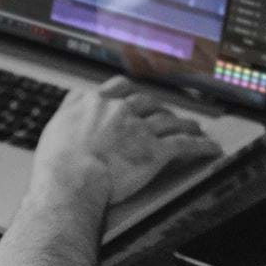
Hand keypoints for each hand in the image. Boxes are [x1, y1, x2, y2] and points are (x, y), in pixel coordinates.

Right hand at [35, 77, 219, 205]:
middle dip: (158, 109)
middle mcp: (120, 110)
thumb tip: (72, 105)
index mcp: (95, 102)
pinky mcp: (156, 150)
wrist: (71, 178)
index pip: (119, 87)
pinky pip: (184, 144)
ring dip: (184, 124)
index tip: (135, 96)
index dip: (131, 92)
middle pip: (147, 103)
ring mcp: (140, 129)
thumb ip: (69, 111)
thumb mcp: (56, 126)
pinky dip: (200, 146)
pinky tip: (209, 147)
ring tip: (194, 128)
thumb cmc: (57, 162)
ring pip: (170, 121)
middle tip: (165, 116)